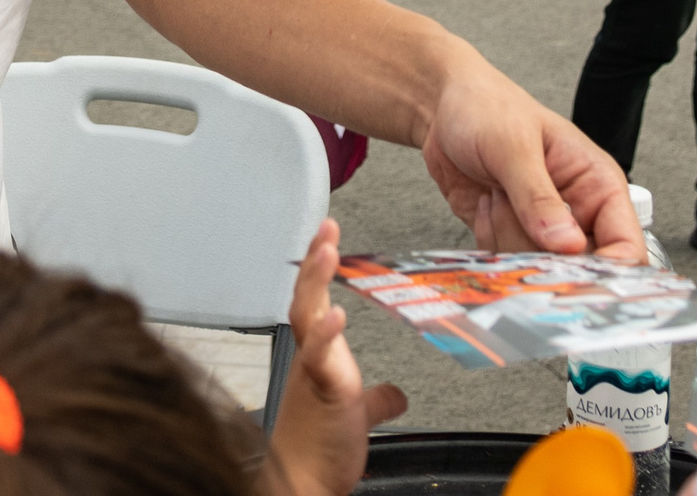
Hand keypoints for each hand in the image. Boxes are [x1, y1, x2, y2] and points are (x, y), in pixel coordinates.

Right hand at [267, 220, 405, 495]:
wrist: (302, 485)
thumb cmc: (320, 451)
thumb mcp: (357, 415)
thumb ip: (377, 399)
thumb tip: (395, 395)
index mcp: (319, 357)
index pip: (316, 300)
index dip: (320, 267)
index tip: (327, 234)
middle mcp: (311, 357)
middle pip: (306, 296)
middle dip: (316, 259)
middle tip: (326, 226)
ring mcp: (312, 372)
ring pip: (306, 316)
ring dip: (316, 281)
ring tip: (327, 251)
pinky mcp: (320, 392)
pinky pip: (319, 358)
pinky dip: (326, 335)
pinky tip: (336, 314)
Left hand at [420, 49, 643, 261]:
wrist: (445, 109)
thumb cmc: (489, 109)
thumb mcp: (514, 146)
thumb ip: (538, 197)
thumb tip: (568, 244)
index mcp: (597, 186)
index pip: (626, 246)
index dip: (609, 271)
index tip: (574, 276)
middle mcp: (576, 214)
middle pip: (581, 270)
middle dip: (545, 256)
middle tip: (518, 220)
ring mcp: (542, 230)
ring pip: (539, 271)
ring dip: (509, 240)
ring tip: (498, 196)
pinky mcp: (511, 238)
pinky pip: (506, 265)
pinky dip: (489, 241)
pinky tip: (485, 205)